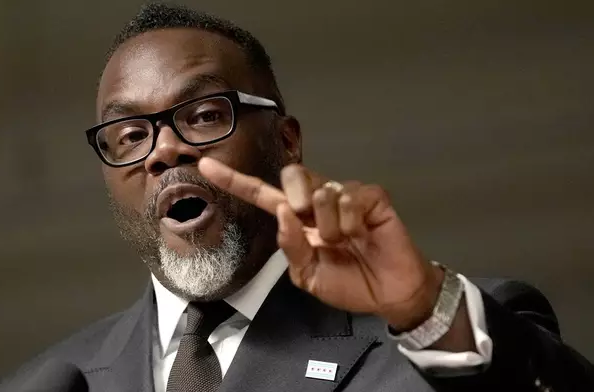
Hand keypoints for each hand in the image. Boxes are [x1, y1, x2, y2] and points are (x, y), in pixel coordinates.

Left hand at [198, 158, 442, 330]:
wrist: (388, 294)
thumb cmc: (348, 284)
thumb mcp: (308, 275)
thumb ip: (290, 246)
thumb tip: (282, 211)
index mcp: (298, 221)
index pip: (262, 195)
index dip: (234, 181)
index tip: (205, 165)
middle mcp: (318, 202)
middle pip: (293, 175)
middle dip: (296, 196)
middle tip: (311, 224)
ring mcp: (345, 196)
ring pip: (323, 189)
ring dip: (331, 225)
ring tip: (347, 241)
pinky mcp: (371, 196)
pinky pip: (350, 196)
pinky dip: (351, 221)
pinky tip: (362, 233)